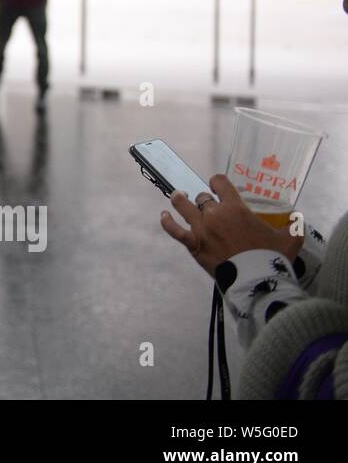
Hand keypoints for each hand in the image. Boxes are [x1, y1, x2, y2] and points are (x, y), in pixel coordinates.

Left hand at [160, 174, 302, 276]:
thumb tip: (298, 220)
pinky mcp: (194, 244)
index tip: (217, 185)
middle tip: (209, 207)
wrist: (256, 280)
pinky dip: (167, 222)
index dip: (217, 182)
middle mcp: (215, 214)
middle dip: (206, 201)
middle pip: (203, 199)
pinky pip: (174, 230)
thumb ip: (293, 227)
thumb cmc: (272, 258)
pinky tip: (163, 215)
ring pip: (183, 206)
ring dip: (179, 200)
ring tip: (177, 196)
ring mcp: (202, 228)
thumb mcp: (290, 239)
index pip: (220, 183)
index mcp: (236, 208)